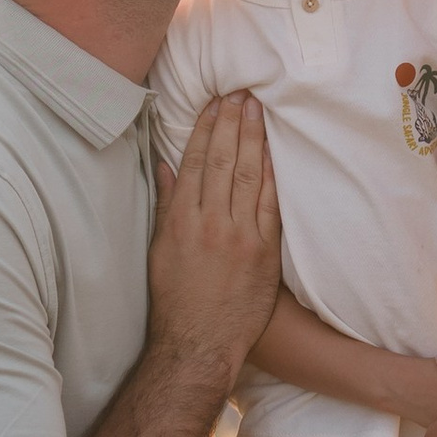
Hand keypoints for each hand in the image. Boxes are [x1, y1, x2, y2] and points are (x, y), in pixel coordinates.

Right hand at [148, 93, 280, 379]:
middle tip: (241, 93)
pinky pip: (269, 205)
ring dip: (254, 139)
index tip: (214, 104)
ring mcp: (239, 237)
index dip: (205, 129)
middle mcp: (209, 224)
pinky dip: (272, 176)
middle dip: (232, 124)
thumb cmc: (175, 300)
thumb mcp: (160, 250)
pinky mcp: (263, 252)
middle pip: (222, 161)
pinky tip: (276, 151)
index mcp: (181, 221)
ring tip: (258, 109)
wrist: (198, 344)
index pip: (194, 163)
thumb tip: (166, 166)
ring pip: (247, 176)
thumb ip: (166, 205)